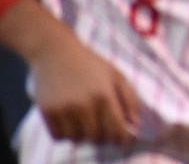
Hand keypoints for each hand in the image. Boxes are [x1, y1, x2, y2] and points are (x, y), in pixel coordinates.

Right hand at [1, 0, 138, 143]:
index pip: (116, 129)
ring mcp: (64, 110)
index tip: (124, 138)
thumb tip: (135, 124)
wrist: (57, 53)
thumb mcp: (116, 75)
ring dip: (84, 135)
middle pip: (97, 138)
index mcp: (104, 95)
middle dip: (103, 136)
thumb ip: (129, 99)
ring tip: (86, 122)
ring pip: (77, 140)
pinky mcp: (47, 112)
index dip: (122, 138)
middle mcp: (84, 105)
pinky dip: (66, 134)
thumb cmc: (91, 64)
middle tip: (104, 128)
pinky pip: (59, 137)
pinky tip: (72, 122)